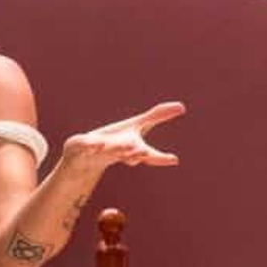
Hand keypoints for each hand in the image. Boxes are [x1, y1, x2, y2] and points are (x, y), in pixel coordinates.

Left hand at [61, 101, 184, 172]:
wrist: (85, 157)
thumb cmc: (115, 141)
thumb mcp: (137, 126)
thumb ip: (158, 117)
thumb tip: (182, 106)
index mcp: (132, 150)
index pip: (148, 155)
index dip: (160, 158)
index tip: (174, 160)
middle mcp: (118, 153)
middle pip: (130, 155)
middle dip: (137, 154)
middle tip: (144, 152)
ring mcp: (100, 152)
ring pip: (109, 152)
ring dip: (117, 149)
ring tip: (126, 145)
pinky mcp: (83, 148)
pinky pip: (86, 146)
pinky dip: (90, 146)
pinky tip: (95, 143)